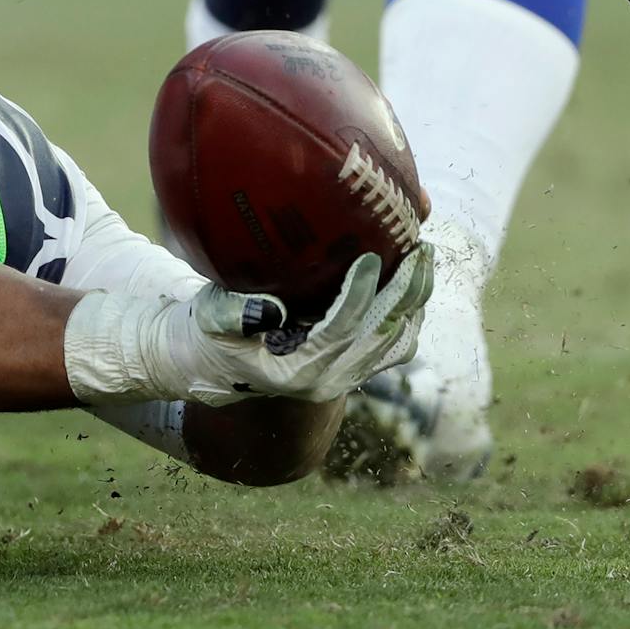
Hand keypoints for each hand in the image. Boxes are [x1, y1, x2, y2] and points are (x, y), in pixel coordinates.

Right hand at [157, 247, 432, 407]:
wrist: (217, 365)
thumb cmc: (212, 334)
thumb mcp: (209, 320)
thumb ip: (231, 315)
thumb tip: (270, 309)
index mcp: (299, 372)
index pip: (341, 329)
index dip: (360, 293)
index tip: (371, 256)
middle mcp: (331, 380)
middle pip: (382, 335)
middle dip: (406, 291)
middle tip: (419, 248)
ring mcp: (347, 377)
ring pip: (397, 342)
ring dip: (414, 301)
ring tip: (421, 258)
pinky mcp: (355, 368)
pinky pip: (395, 344)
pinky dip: (408, 312)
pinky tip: (410, 279)